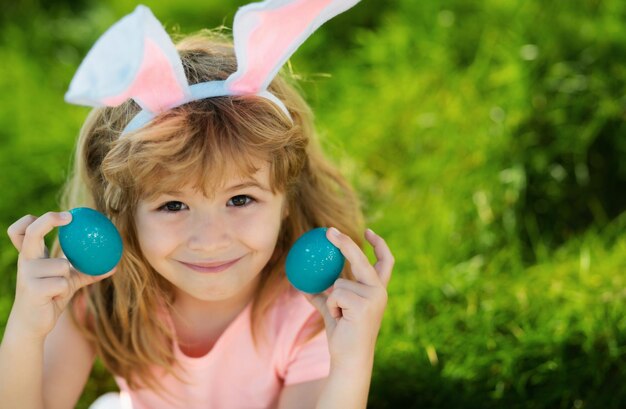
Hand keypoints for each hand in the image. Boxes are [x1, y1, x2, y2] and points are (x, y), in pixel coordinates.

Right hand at [6, 212, 114, 340]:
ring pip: (62, 266)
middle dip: (48, 220)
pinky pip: (63, 283)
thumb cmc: (50, 299)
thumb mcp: (68, 281)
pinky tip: (53, 299)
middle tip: (69, 217)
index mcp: (31, 255)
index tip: (66, 216)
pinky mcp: (32, 289)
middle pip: (31, 232)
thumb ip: (86, 271)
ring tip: (55, 291)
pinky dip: (65, 290)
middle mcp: (25, 261)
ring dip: (67, 280)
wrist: (32, 325)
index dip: (38, 219)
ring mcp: (26, 274)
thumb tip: (114, 266)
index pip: (23, 230)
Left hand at [305, 227, 393, 368]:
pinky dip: (332, 306)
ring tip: (342, 317)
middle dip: (345, 243)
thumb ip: (322, 296)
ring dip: (333, 300)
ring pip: (340, 283)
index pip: (385, 262)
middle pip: (361, 260)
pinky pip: (336, 294)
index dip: (379, 244)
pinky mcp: (365, 305)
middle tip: (328, 231)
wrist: (350, 359)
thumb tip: (303, 285)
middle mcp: (379, 292)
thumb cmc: (343, 336)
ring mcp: (374, 298)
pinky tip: (342, 320)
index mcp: (377, 290)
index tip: (368, 230)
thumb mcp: (332, 311)